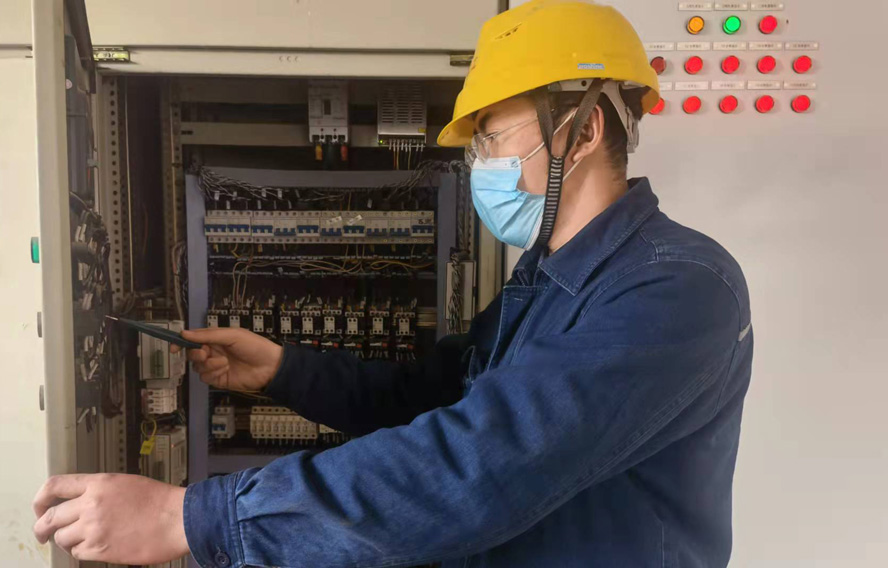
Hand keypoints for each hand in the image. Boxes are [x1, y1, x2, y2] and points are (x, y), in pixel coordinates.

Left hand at [32, 473, 188, 563]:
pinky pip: (77, 552)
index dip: (40, 499)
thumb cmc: (160, 502)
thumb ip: (99, 490)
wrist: (179, 519)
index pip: (54, 486)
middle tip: (44, 534)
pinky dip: (82, 552)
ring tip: (81, 540)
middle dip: (43, 528)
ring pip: (61, 538)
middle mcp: (92, 503)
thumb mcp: (126, 483)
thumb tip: (79, 503)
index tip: (40, 508)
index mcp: (99, 483)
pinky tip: (96, 546)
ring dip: (67, 541)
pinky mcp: (100, 548)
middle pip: (49, 517)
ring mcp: (94, 527)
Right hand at [174, 327, 283, 391]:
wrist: (269, 366)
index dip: (181, 342)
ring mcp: (215, 366)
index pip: (193, 339)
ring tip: (224, 362)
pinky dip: (213, 373)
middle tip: (206, 353)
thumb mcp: (232, 335)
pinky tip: (226, 369)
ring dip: (209, 364)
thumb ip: (208, 335)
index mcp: (216, 338)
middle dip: (196, 354)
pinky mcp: (218, 379)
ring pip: (197, 367)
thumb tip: (184, 333)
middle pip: (192, 354)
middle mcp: (213, 352)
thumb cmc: (254, 346)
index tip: (174, 347)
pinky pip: (205, 378)